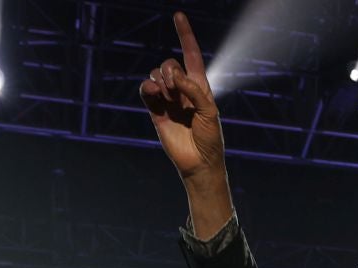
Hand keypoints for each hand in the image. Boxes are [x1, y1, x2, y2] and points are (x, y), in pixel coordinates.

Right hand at [141, 13, 225, 188]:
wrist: (198, 162)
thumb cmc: (210, 138)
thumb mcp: (209, 112)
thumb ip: (194, 90)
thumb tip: (175, 75)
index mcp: (200, 86)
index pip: (191, 54)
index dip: (185, 35)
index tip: (178, 16)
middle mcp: (182, 89)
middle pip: (170, 64)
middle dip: (171, 71)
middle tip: (176, 90)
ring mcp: (168, 99)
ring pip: (157, 74)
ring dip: (161, 80)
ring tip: (168, 96)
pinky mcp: (156, 110)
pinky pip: (146, 90)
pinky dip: (148, 86)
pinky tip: (153, 91)